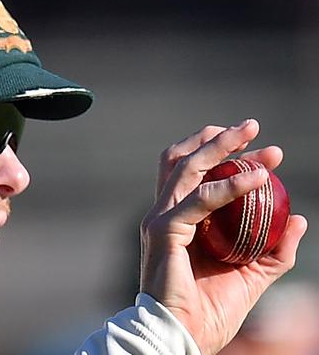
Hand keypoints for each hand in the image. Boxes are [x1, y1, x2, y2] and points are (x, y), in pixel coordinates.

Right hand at [139, 119, 307, 354]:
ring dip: (220, 147)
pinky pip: (199, 200)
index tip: (265, 151)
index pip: (196, 174)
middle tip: (254, 126)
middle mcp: (166, 213)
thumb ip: (275, 248)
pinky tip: (256, 180)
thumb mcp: (254, 275)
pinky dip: (229, 186)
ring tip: (251, 135)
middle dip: (220, 139)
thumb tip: (300, 220)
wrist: (183, 335)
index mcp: (180, 220)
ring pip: (186, 167)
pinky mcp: (162, 230)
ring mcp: (161, 219)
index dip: (226, 154)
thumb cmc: (210, 310)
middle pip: (186, 160)